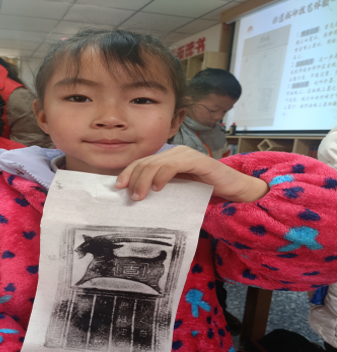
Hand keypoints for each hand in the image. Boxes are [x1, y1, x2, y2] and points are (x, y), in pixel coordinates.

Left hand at [115, 145, 268, 202]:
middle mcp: (175, 153)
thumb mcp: (176, 191)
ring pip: (156, 163)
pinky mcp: (197, 160)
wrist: (233, 189)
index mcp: (168, 158)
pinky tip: (158, 188)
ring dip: (144, 180)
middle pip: (146, 162)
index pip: (142, 162)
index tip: (118, 187)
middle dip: (134, 178)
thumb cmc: (204, 192)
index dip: (128, 172)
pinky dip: (163, 176)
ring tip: (139, 196)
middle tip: (130, 196)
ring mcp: (185, 154)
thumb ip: (161, 188)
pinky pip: (173, 165)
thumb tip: (137, 198)